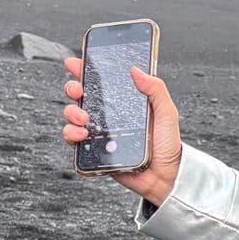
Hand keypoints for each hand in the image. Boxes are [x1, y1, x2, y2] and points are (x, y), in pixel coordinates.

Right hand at [60, 56, 181, 205]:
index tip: (74, 63)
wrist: (165, 176)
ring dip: (70, 113)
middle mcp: (109, 116)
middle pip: (80, 96)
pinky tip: (82, 136)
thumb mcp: (166, 113)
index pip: (100, 82)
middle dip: (72, 88)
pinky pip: (75, 142)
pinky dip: (71, 136)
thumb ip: (156, 89)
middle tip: (78, 91)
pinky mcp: (96, 152)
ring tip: (83, 119)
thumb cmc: (168, 146)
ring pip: (73, 118)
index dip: (84, 69)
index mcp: (123, 103)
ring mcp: (100, 133)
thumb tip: (136, 70)